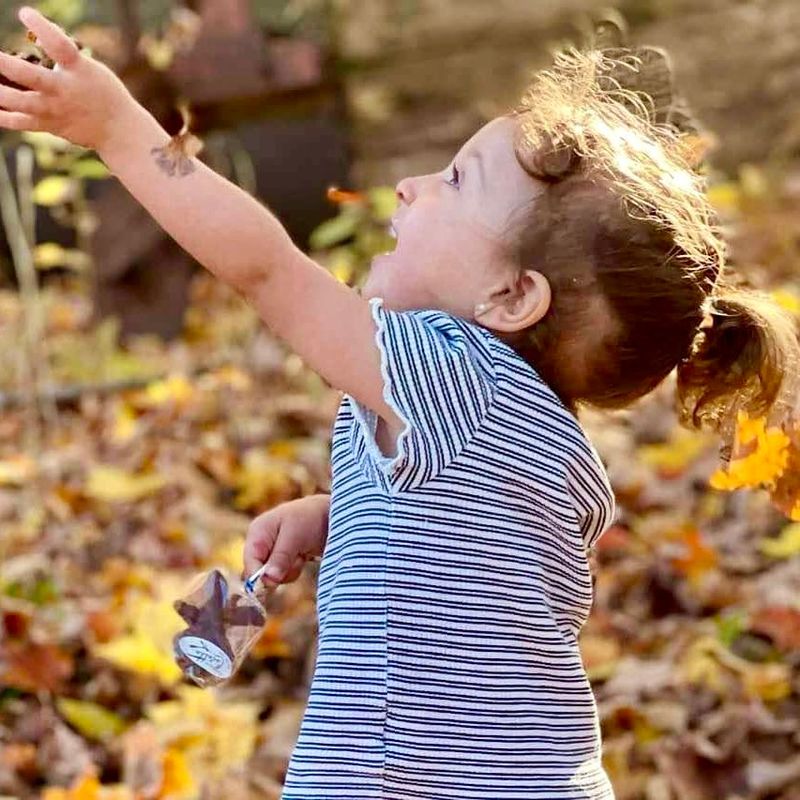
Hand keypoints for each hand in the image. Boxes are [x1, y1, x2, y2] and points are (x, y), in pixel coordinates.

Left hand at [0, 6, 138, 150]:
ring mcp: (55, 109)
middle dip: (6, 65)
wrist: (120, 131)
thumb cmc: (104, 93)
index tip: (25, 13)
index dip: (42, 28)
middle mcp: (65, 90)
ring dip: (0, 93)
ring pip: (21, 103)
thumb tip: (34, 40)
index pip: (60, 45)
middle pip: (31, 77)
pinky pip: (21, 122)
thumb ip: (63, 54)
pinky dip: (2, 116)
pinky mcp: (50, 125)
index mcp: (79, 70)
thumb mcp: (90, 68)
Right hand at [242, 494, 330, 588]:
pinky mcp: (282, 559)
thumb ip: (280, 557)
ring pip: (271, 576)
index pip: (250, 562)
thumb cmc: (310, 519)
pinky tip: (302, 557)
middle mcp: (260, 542)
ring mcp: (271, 551)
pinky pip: (282, 575)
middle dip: (278, 572)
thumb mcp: (295, 537)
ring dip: (288, 571)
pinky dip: (294, 570)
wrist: (330, 515)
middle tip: (296, 559)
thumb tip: (267, 580)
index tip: (274, 583)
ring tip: (301, 554)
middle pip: (258, 572)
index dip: (258, 576)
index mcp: (257, 532)